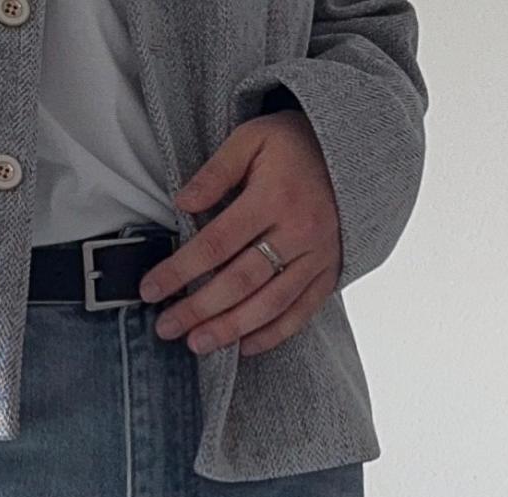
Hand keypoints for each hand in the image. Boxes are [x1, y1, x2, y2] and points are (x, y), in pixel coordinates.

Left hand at [139, 110, 340, 357]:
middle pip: (241, 281)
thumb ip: (216, 171)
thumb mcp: (252, 138)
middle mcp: (299, 231)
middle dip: (199, 308)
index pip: (217, 243)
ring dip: (231, 329)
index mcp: (275, 196)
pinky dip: (273, 334)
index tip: (151, 289)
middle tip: (166, 327)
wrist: (356, 149)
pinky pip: (302, 312)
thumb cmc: (295, 144)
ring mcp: (318, 256)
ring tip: (198, 344)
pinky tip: (244, 346)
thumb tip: (182, 203)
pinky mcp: (330, 272)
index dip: (181, 270)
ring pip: (270, 304)